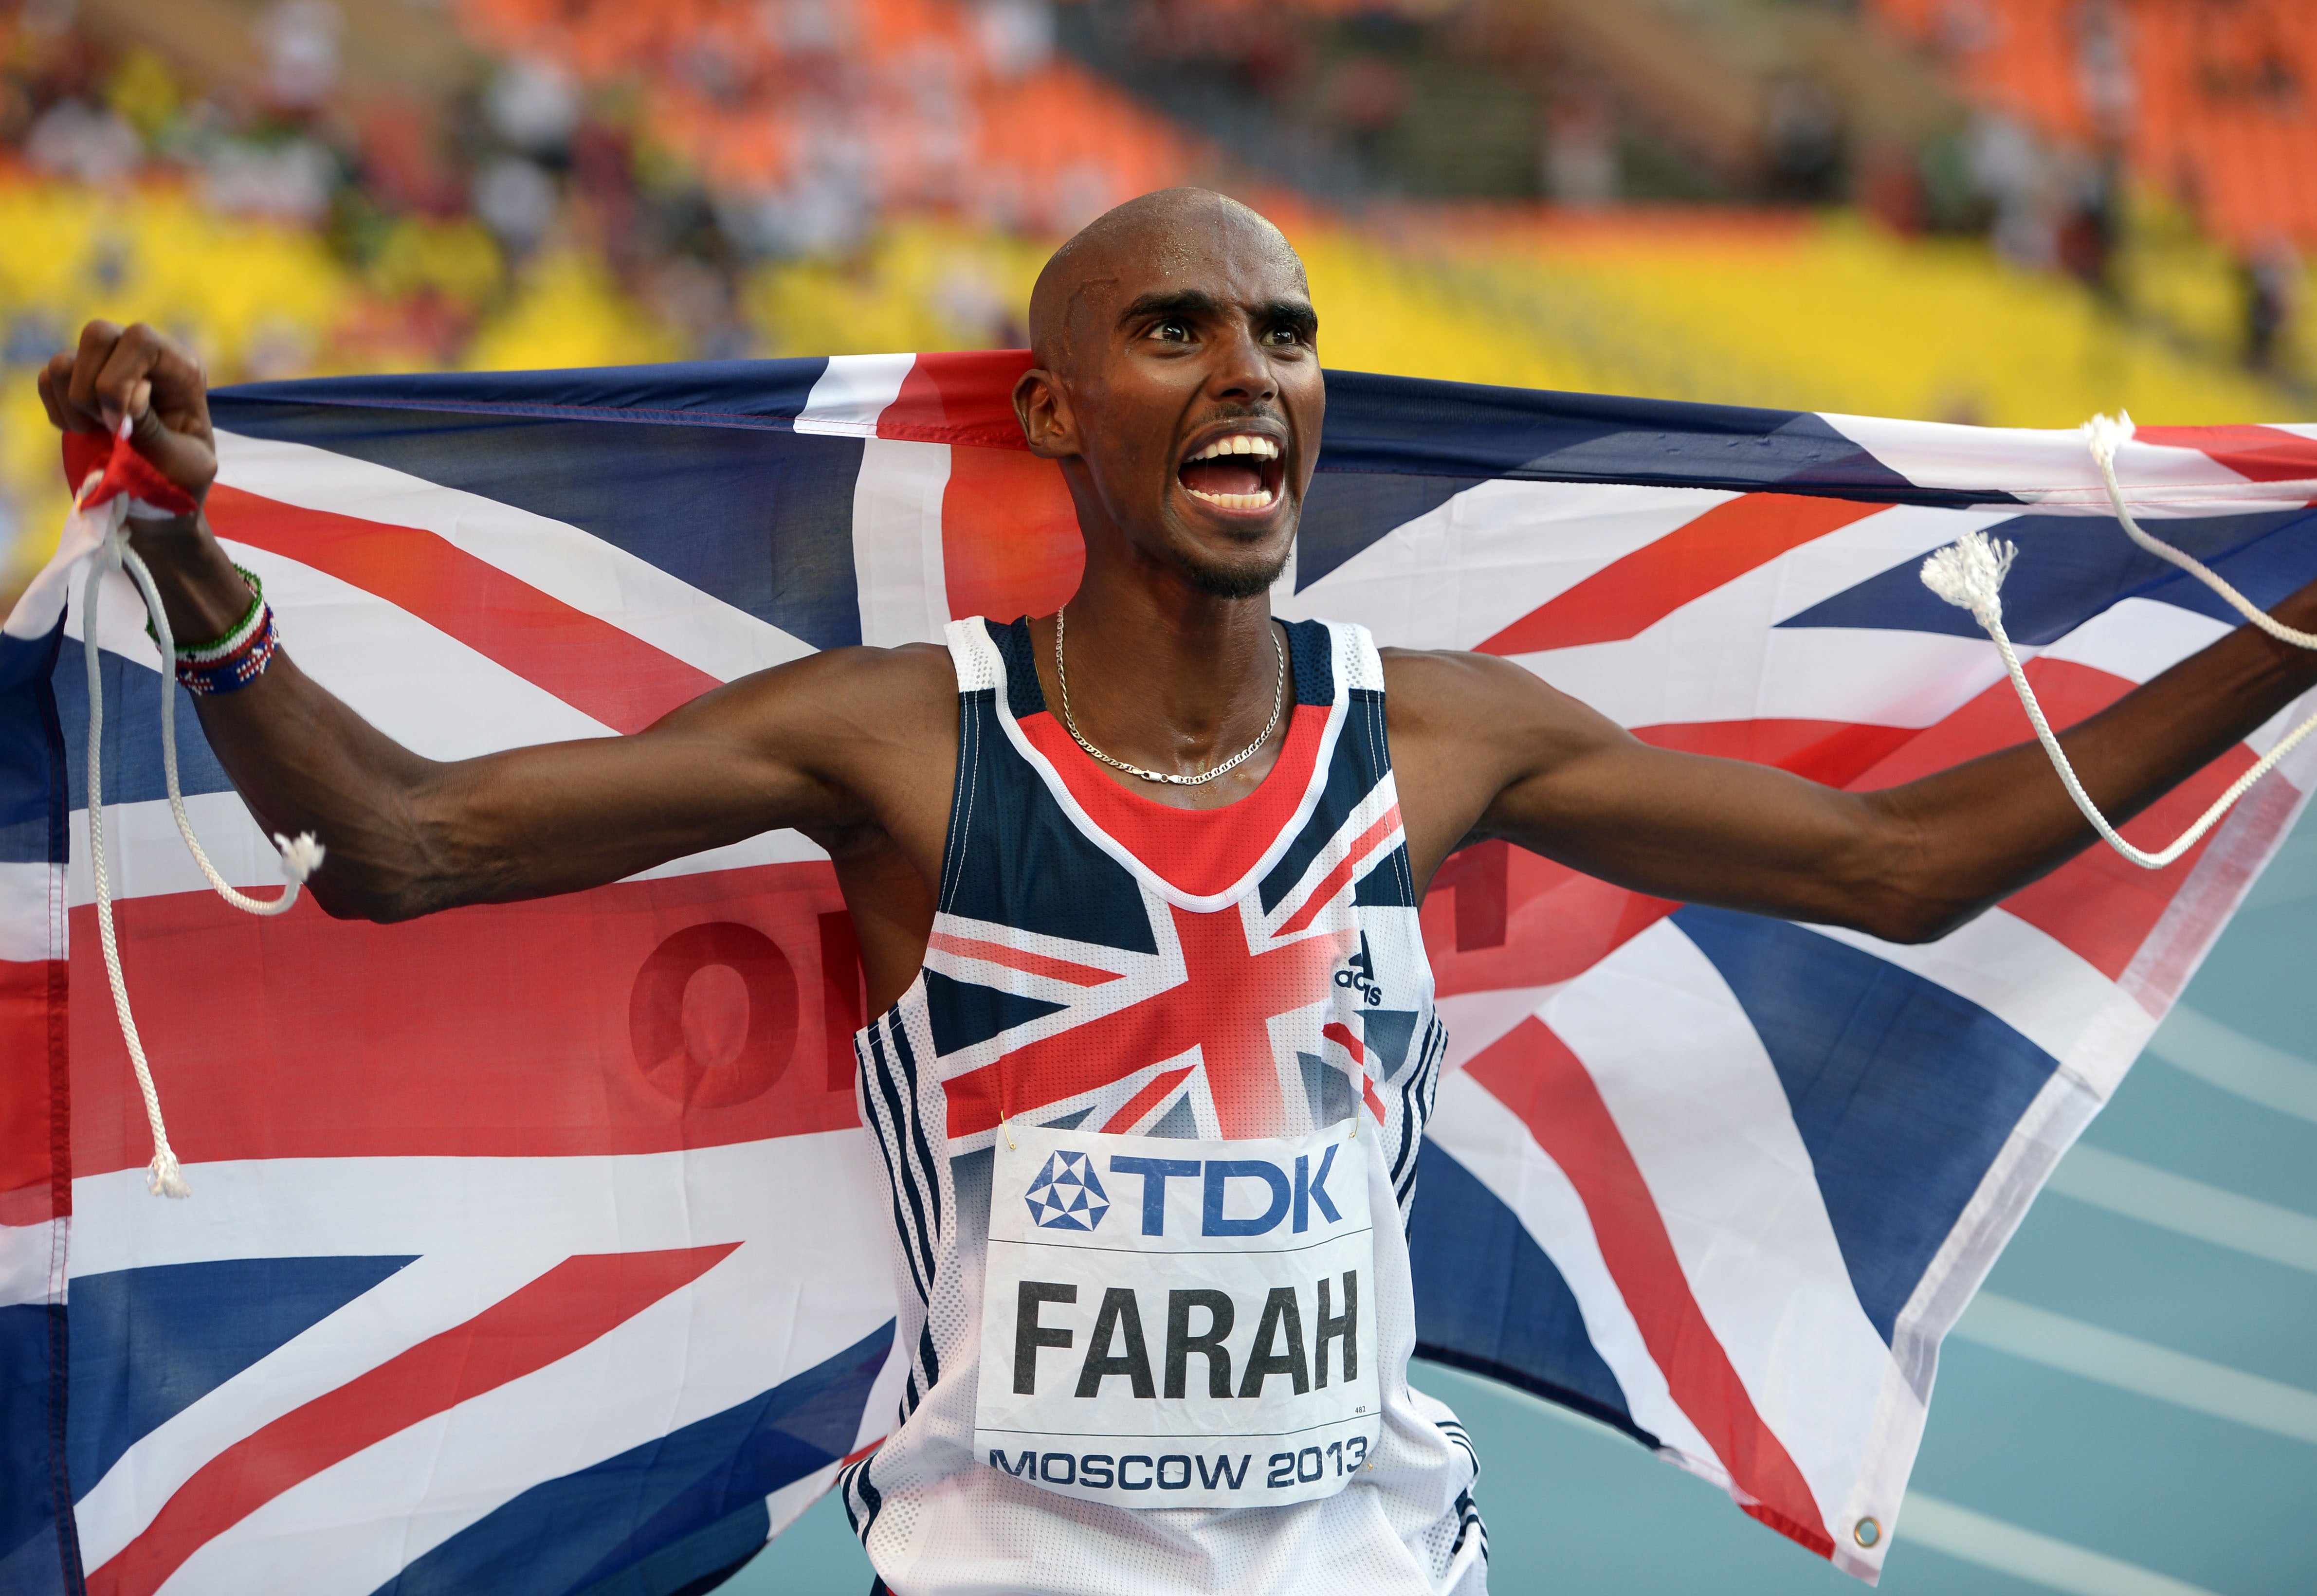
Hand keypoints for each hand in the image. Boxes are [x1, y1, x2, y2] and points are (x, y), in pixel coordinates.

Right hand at [37, 320, 217, 507]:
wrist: (159, 500)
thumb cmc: (180, 482)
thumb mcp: (181, 464)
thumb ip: (155, 430)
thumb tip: (133, 393)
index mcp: (181, 370)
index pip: (141, 340)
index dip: (120, 379)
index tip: (120, 424)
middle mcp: (142, 359)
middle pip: (97, 334)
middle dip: (92, 389)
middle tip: (108, 427)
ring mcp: (106, 369)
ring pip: (64, 360)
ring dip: (73, 405)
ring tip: (98, 434)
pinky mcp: (77, 386)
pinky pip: (47, 380)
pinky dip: (57, 410)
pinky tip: (83, 433)